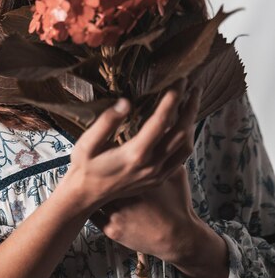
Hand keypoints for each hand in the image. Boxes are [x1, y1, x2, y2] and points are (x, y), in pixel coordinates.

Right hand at [64, 79, 202, 255]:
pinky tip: (184, 126)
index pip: (161, 121)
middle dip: (190, 107)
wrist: (86, 196)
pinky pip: (181, 158)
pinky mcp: (158, 179)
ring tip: (192, 102)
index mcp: (135, 154)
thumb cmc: (84, 166)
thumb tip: (125, 102)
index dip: (172, 99)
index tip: (179, 80)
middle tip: (194, 85)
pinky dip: (186, 139)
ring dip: (191, 122)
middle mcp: (151, 165)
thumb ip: (106, 122)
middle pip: (181, 132)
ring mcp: (157, 174)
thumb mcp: (87, 142)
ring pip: (185, 146)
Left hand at [89, 164, 199, 262]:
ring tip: (92, 184)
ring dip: (93, 191)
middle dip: (96, 174)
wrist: (179, 237)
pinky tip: (94, 201)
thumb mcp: (176, 176)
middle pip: (99, 179)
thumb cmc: (178, 205)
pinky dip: (92, 208)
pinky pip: (93, 216)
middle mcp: (123, 197)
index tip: (106, 156)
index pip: (113, 163)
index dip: (107, 159)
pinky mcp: (113, 230)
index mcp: (136, 180)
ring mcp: (116, 215)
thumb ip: (166, 156)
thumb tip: (161, 140)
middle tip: (95, 168)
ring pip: (93, 197)